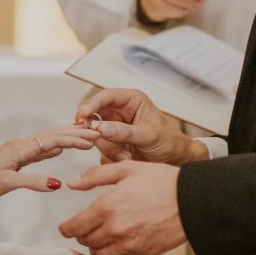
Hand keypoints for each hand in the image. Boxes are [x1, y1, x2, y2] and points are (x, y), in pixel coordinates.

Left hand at [0, 127, 97, 200]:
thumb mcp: (6, 183)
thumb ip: (32, 181)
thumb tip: (58, 183)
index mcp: (19, 148)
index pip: (53, 139)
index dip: (74, 139)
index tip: (94, 139)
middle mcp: (20, 145)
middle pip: (52, 135)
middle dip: (75, 134)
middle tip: (97, 134)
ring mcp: (18, 151)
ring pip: (47, 141)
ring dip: (66, 139)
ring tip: (85, 138)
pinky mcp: (15, 158)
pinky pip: (39, 150)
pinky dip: (53, 148)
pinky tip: (60, 149)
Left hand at [61, 161, 185, 254]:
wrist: (191, 201)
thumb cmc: (161, 181)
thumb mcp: (126, 169)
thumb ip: (95, 176)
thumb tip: (72, 183)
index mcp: (107, 207)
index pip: (74, 227)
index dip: (66, 228)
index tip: (65, 227)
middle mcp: (115, 229)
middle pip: (86, 241)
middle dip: (82, 234)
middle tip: (86, 227)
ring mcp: (128, 243)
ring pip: (101, 253)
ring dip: (97, 245)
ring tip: (102, 235)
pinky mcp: (142, 252)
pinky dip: (116, 249)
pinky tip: (122, 237)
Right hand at [75, 89, 207, 166]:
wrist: (173, 158)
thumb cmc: (167, 141)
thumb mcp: (148, 136)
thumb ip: (124, 132)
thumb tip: (101, 128)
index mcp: (131, 100)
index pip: (106, 96)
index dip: (91, 104)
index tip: (82, 116)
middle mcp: (119, 111)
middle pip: (95, 116)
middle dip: (99, 133)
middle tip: (102, 142)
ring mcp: (114, 127)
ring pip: (97, 135)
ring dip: (109, 148)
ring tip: (127, 155)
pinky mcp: (111, 142)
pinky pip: (101, 148)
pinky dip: (111, 156)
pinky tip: (126, 158)